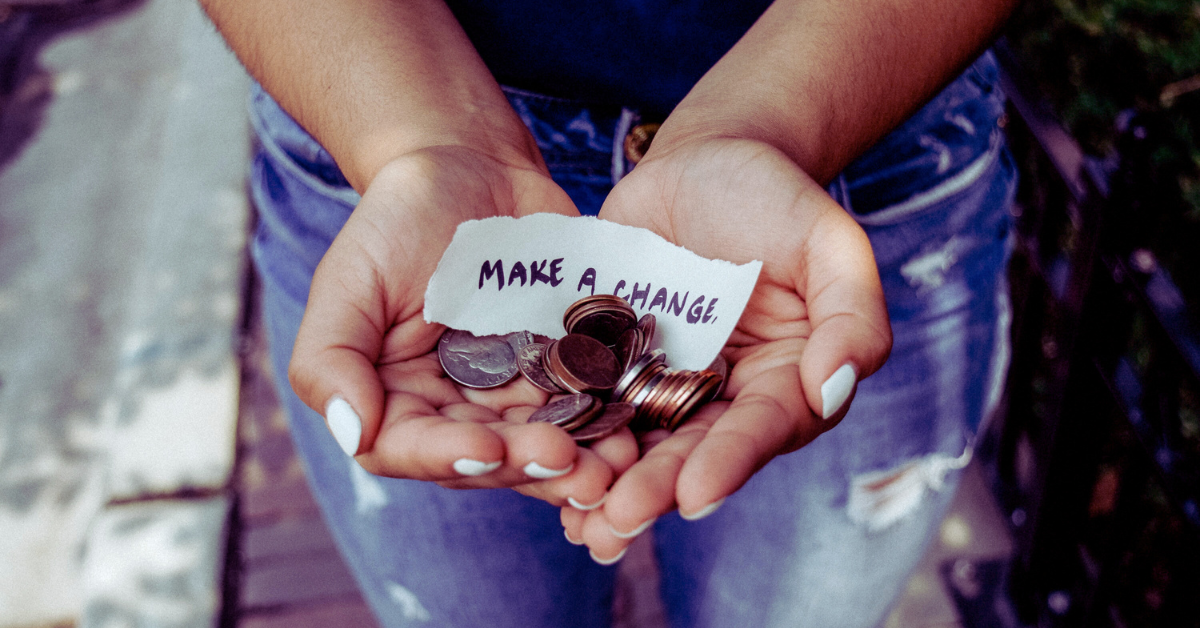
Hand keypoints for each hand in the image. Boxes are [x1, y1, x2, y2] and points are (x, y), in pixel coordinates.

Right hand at [288, 146, 638, 505]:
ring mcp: (513, 393)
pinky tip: (636, 424)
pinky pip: (587, 403)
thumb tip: (352, 433)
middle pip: (488, 457)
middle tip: (571, 462)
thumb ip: (330, 359)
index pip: (411, 449)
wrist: (470, 166)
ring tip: (615, 463)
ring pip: (543, 442)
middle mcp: (454, 410)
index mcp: (395, 399)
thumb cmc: (397, 219)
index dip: (450, 457)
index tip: (490, 450)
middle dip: (529, 464)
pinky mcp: (563, 368)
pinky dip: (610, 419)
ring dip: (580, 460)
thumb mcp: (349, 279)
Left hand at [563, 137, 891, 559]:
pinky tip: (539, 470)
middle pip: (692, 450)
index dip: (730, 462)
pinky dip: (569, 437)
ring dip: (608, 484)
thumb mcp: (830, 242)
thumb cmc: (777, 198)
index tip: (696, 495)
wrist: (704, 161)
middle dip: (656, 488)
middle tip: (618, 520)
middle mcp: (725, 397)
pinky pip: (590, 404)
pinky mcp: (612, 362)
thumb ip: (851, 315)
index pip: (761, 428)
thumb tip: (833, 389)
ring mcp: (664, 382)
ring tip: (578, 522)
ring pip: (638, 443)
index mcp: (785, 381)